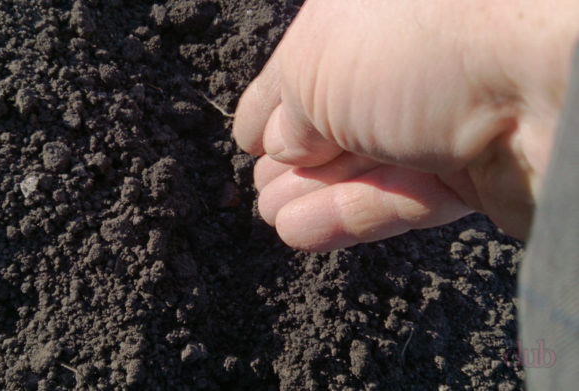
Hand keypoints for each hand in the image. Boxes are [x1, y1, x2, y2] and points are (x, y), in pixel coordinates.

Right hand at [233, 0, 578, 250]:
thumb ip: (287, 108)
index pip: (310, 63)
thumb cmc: (424, 44)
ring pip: (368, 164)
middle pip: (341, 118)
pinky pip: (399, 198)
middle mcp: (414, 61)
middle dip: (294, 157)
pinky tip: (298, 232)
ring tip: (271, 215)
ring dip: (313, 194)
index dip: (273, 101)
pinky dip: (347, 216)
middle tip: (259, 189)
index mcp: (375, 14)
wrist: (546, 83)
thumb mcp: (315, 66)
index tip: (245, 139)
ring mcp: (448, 119)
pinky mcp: (476, 175)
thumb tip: (283, 145)